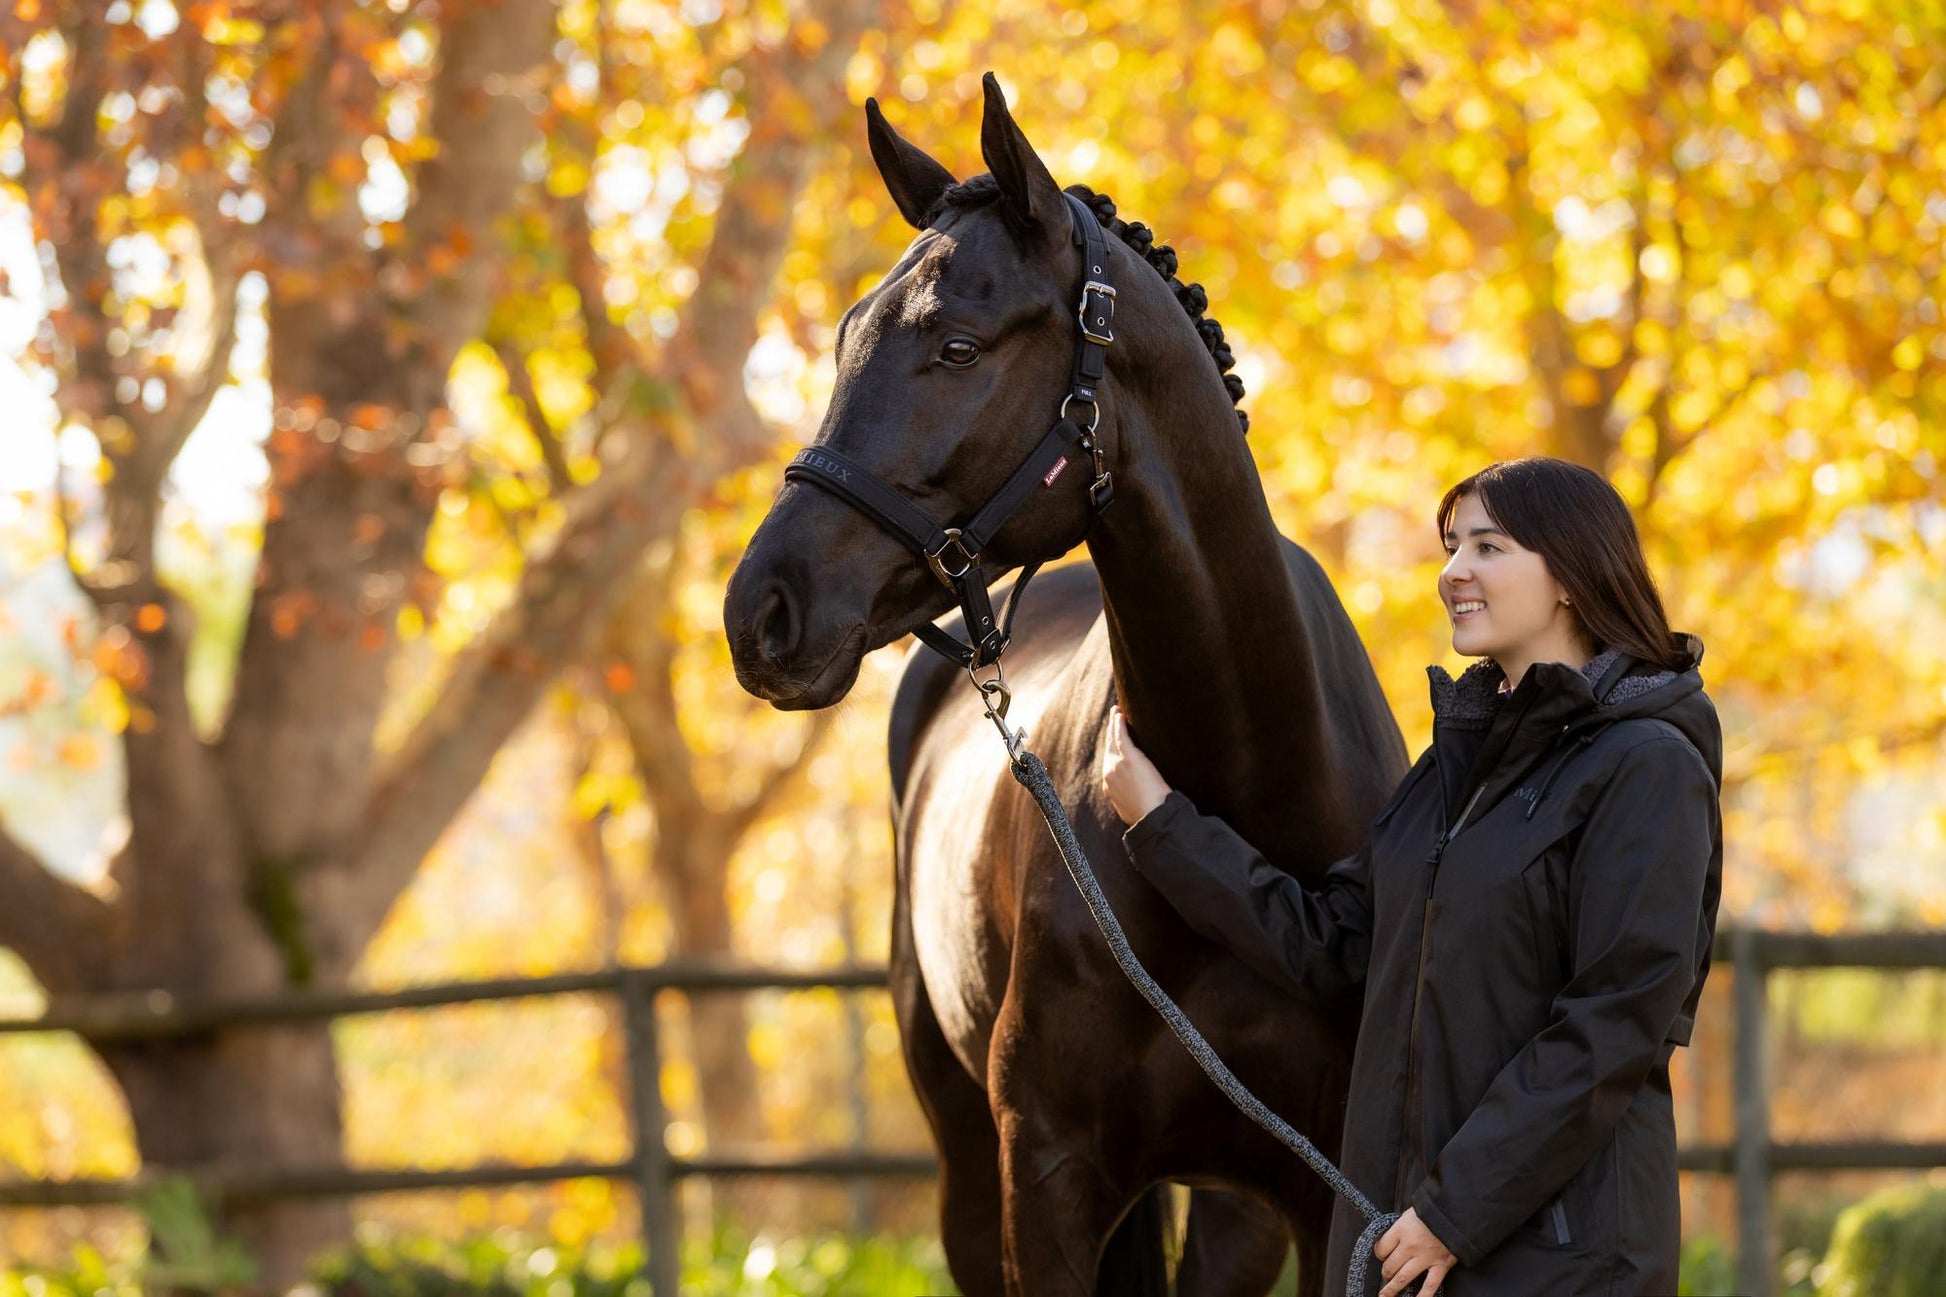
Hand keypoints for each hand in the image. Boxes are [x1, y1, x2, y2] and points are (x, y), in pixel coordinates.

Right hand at [1100, 707, 1171, 824]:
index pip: (1108, 764)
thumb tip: (1139, 799)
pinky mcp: (1128, 757)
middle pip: (1108, 748)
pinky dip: (1119, 724)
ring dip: (1114, 724)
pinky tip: (1120, 714)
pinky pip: (1120, 735)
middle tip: (1114, 719)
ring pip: (1112, 739)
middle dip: (1110, 733)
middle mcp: (1108, 774)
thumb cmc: (1150, 817)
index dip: (1111, 751)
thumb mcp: (1134, 810)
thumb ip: (1131, 800)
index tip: (1114, 742)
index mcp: (1110, 787)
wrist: (1153, 818)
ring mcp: (1116, 765)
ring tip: (1117, 712)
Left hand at [1374, 1208, 1455, 1296]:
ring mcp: (1425, 1257)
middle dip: (1386, 1271)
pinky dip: (1423, 1296)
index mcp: (1401, 1230)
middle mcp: (1410, 1246)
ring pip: (1404, 1277)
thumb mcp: (1410, 1213)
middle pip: (1390, 1265)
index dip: (1379, 1252)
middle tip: (1385, 1274)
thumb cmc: (1432, 1211)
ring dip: (1393, 1288)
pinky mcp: (1440, 1265)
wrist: (1456, 1212)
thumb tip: (1391, 1240)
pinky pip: (1430, 1285)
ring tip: (1385, 1295)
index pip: (1382, 1247)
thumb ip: (1400, 1227)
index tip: (1380, 1254)